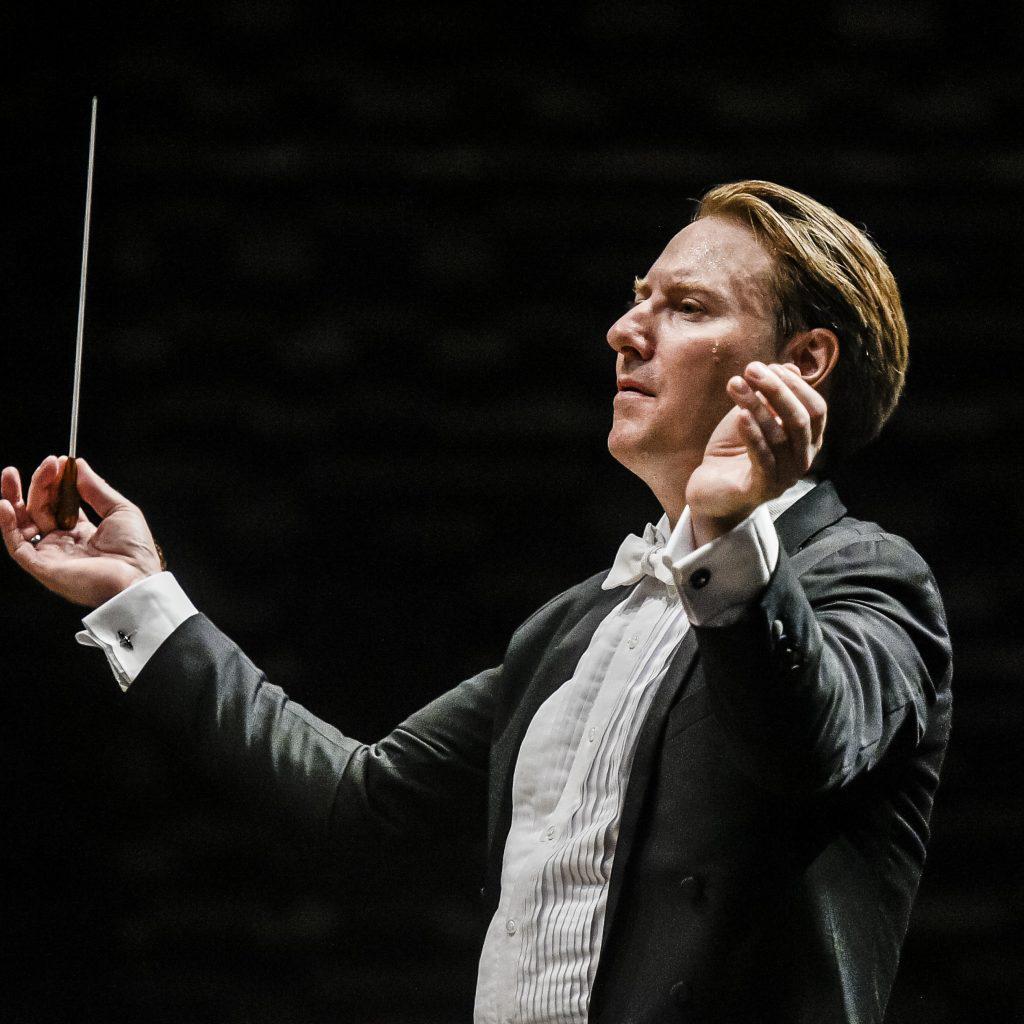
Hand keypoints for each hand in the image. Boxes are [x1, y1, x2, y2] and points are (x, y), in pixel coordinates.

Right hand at [0, 456, 162, 607]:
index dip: (55, 483)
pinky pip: (17, 545)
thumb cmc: (135, 549)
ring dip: (14, 498)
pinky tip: (5, 504)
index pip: (59, 504)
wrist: (135, 578)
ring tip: (10, 473)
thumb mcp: (120, 510)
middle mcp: (63, 544)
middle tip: (46, 463)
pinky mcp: (42, 566)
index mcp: (83, 533)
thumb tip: (78, 464)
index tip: (57, 462)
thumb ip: (96, 488)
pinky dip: (7, 524)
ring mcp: (51, 555)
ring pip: (23, 524)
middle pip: (40, 509)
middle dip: (39, 484)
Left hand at [687, 362, 825, 545]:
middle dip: (777, 390)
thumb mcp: (752, 417)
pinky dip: (753, 435)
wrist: (709, 490)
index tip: (767, 365)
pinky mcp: (762, 489)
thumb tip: (790, 367)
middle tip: (751, 368)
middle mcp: (803, 460)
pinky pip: (762, 459)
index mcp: (808, 441)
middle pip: (801, 420)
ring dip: (756, 405)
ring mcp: (785, 477)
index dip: (795, 385)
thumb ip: (770, 397)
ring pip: (779, 436)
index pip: (816, 409)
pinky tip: (740, 415)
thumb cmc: (734, 451)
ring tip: (735, 384)